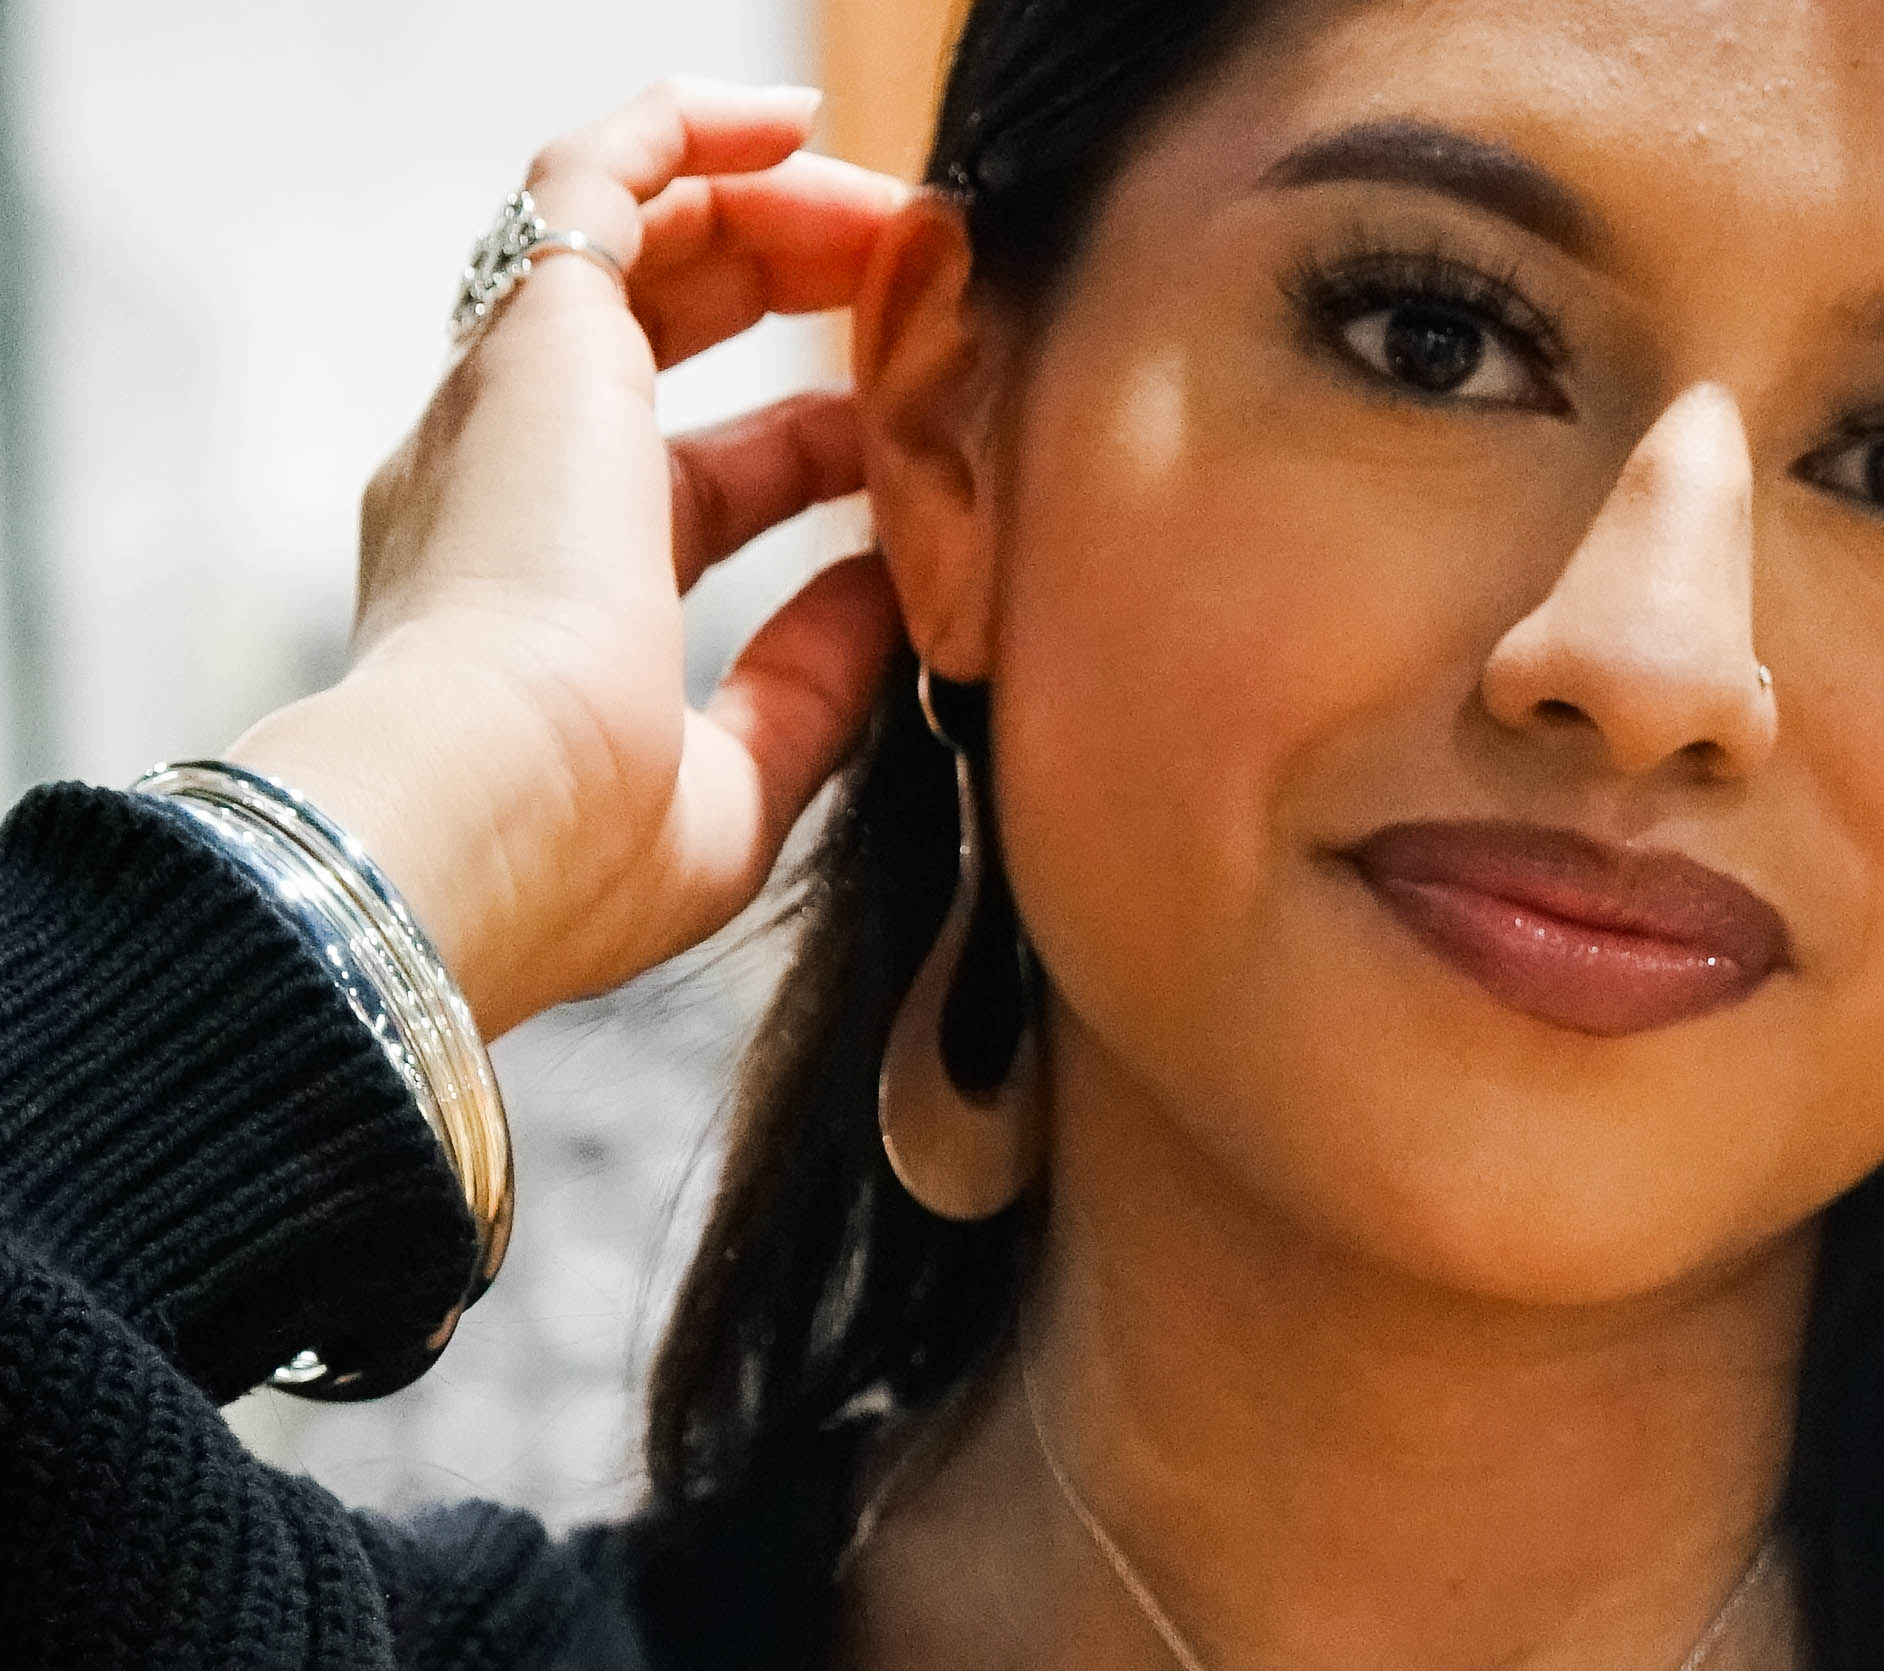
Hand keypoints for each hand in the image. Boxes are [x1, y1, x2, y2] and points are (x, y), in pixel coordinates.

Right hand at [227, 83, 910, 1039]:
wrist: (488, 818)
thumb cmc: (584, 849)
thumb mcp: (737, 789)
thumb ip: (808, 692)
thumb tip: (889, 604)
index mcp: (543, 595)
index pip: (687, 479)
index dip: (809, 449)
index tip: (915, 447)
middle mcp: (506, 476)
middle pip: (657, 332)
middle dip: (790, 291)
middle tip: (917, 286)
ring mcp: (510, 399)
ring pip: (631, 236)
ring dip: (764, 209)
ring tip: (888, 213)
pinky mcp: (532, 336)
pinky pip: (593, 175)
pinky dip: (685, 132)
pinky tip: (792, 131)